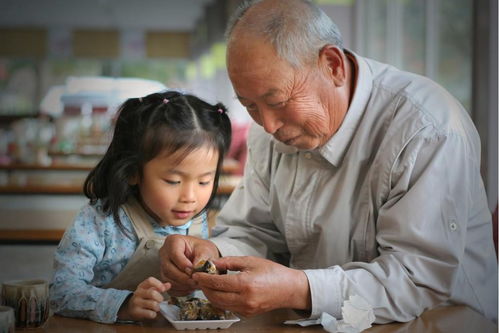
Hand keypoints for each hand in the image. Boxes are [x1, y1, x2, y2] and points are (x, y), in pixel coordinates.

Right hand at [117, 277, 169, 320]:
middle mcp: (138, 293)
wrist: (130, 307)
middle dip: (160, 298)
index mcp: (142, 286)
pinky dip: (154, 314)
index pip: (150, 280)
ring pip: (153, 304)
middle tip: (160, 301)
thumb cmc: (144, 297)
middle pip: (152, 293)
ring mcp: (136, 302)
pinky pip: (150, 313)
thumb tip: (169, 284)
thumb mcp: (150, 290)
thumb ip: (160, 287)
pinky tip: (152, 313)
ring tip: (156, 307)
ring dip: (158, 307)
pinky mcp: (136, 312)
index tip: (163, 289)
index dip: (158, 284)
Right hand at [159, 234, 219, 295]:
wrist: (201, 255)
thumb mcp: (205, 250)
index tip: (194, 271)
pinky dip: (179, 290)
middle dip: (183, 278)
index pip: (174, 254)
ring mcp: (163, 265)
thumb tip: (195, 268)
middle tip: (195, 282)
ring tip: (195, 285)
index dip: (183, 264)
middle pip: (168, 268)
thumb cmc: (202, 250)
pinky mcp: (165, 276)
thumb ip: (201, 257)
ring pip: (167, 278)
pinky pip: (168, 287)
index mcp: (173, 241)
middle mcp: (165, 253)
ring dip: (181, 285)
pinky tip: (190, 289)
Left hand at [192, 256, 310, 316]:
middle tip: (200, 279)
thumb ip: (230, 262)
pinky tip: (220, 291)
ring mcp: (246, 309)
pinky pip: (228, 308)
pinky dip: (220, 301)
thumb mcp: (251, 261)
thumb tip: (213, 263)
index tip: (196, 273)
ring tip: (208, 285)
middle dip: (204, 288)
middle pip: (215, 296)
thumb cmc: (272, 272)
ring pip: (220, 304)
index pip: (217, 283)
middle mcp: (244, 299)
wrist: (289, 289)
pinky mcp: (247, 314)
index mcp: (245, 284)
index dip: (204, 278)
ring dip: (211, 295)